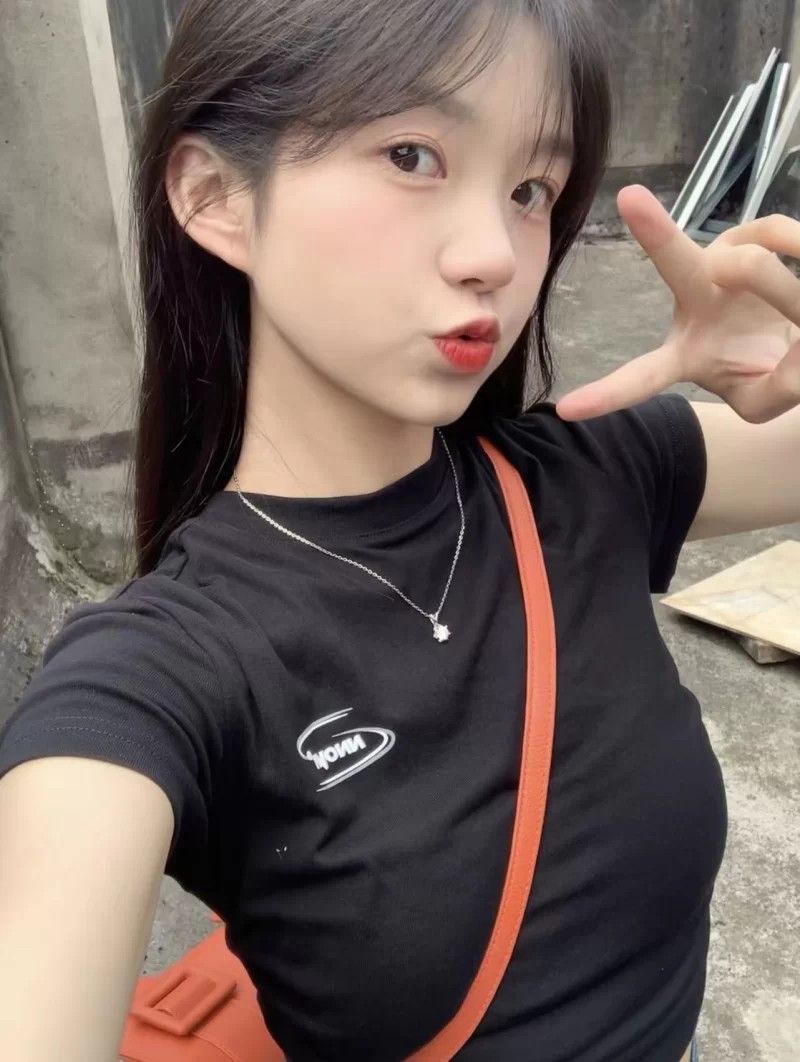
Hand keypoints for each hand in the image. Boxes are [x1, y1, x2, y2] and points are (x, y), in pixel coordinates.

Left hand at [556, 185, 799, 423]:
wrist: (796, 341)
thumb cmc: (769, 372)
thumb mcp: (765, 400)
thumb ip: (781, 390)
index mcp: (686, 354)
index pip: (642, 377)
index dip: (608, 394)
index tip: (566, 409)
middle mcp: (694, 303)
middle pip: (678, 267)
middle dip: (657, 235)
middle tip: (630, 197)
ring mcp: (720, 264)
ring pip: (754, 265)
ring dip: (789, 294)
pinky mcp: (749, 237)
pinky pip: (776, 234)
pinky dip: (797, 249)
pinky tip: (799, 260)